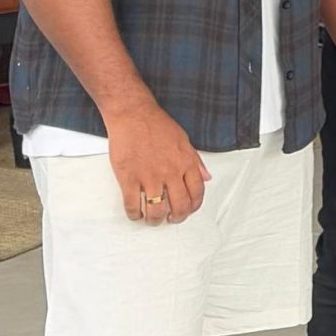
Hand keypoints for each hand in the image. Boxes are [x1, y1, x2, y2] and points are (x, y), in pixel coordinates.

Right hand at [103, 101, 211, 223]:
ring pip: (157, 210)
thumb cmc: (157, 125)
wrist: (133, 115)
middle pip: (180, 206)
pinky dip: (135, 214)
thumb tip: (206, 177)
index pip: (197, 193)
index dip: (193, 207)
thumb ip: (196, 161)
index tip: (188, 210)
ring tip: (153, 220)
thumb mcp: (185, 141)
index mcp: (186, 164)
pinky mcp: (129, 178)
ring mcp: (149, 177)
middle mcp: (170, 173)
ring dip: (156, 220)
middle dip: (177, 217)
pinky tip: (136, 214)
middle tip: (172, 219)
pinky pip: (132, 204)